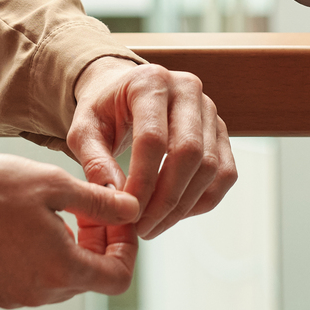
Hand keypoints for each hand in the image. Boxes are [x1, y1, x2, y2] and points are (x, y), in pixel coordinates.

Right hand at [0, 153, 140, 307]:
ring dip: (72, 246)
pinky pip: (36, 278)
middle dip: (100, 241)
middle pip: (91, 276)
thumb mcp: (53, 185)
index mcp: (62, 269)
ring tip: (56, 209)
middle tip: (88, 204)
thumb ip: (98, 202)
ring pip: (63, 276)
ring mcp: (18, 296)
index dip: (127, 247)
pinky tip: (28, 223)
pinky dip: (45, 254)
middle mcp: (43, 293)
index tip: (117, 218)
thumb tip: (132, 209)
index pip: (118, 277)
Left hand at [69, 58, 235, 239]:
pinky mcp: (221, 129)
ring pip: (211, 166)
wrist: (125, 92)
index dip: (143, 182)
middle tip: (143, 228)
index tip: (128, 213)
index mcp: (150, 82)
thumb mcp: (83, 130)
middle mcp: (187, 88)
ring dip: (184, 205)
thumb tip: (117, 200)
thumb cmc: (103, 111)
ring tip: (155, 225)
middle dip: (166, 200)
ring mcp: (209, 108)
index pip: (153, 139)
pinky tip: (178, 213)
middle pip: (189, 152)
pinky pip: (226, 172)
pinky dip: (204, 200)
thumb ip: (95, 162)